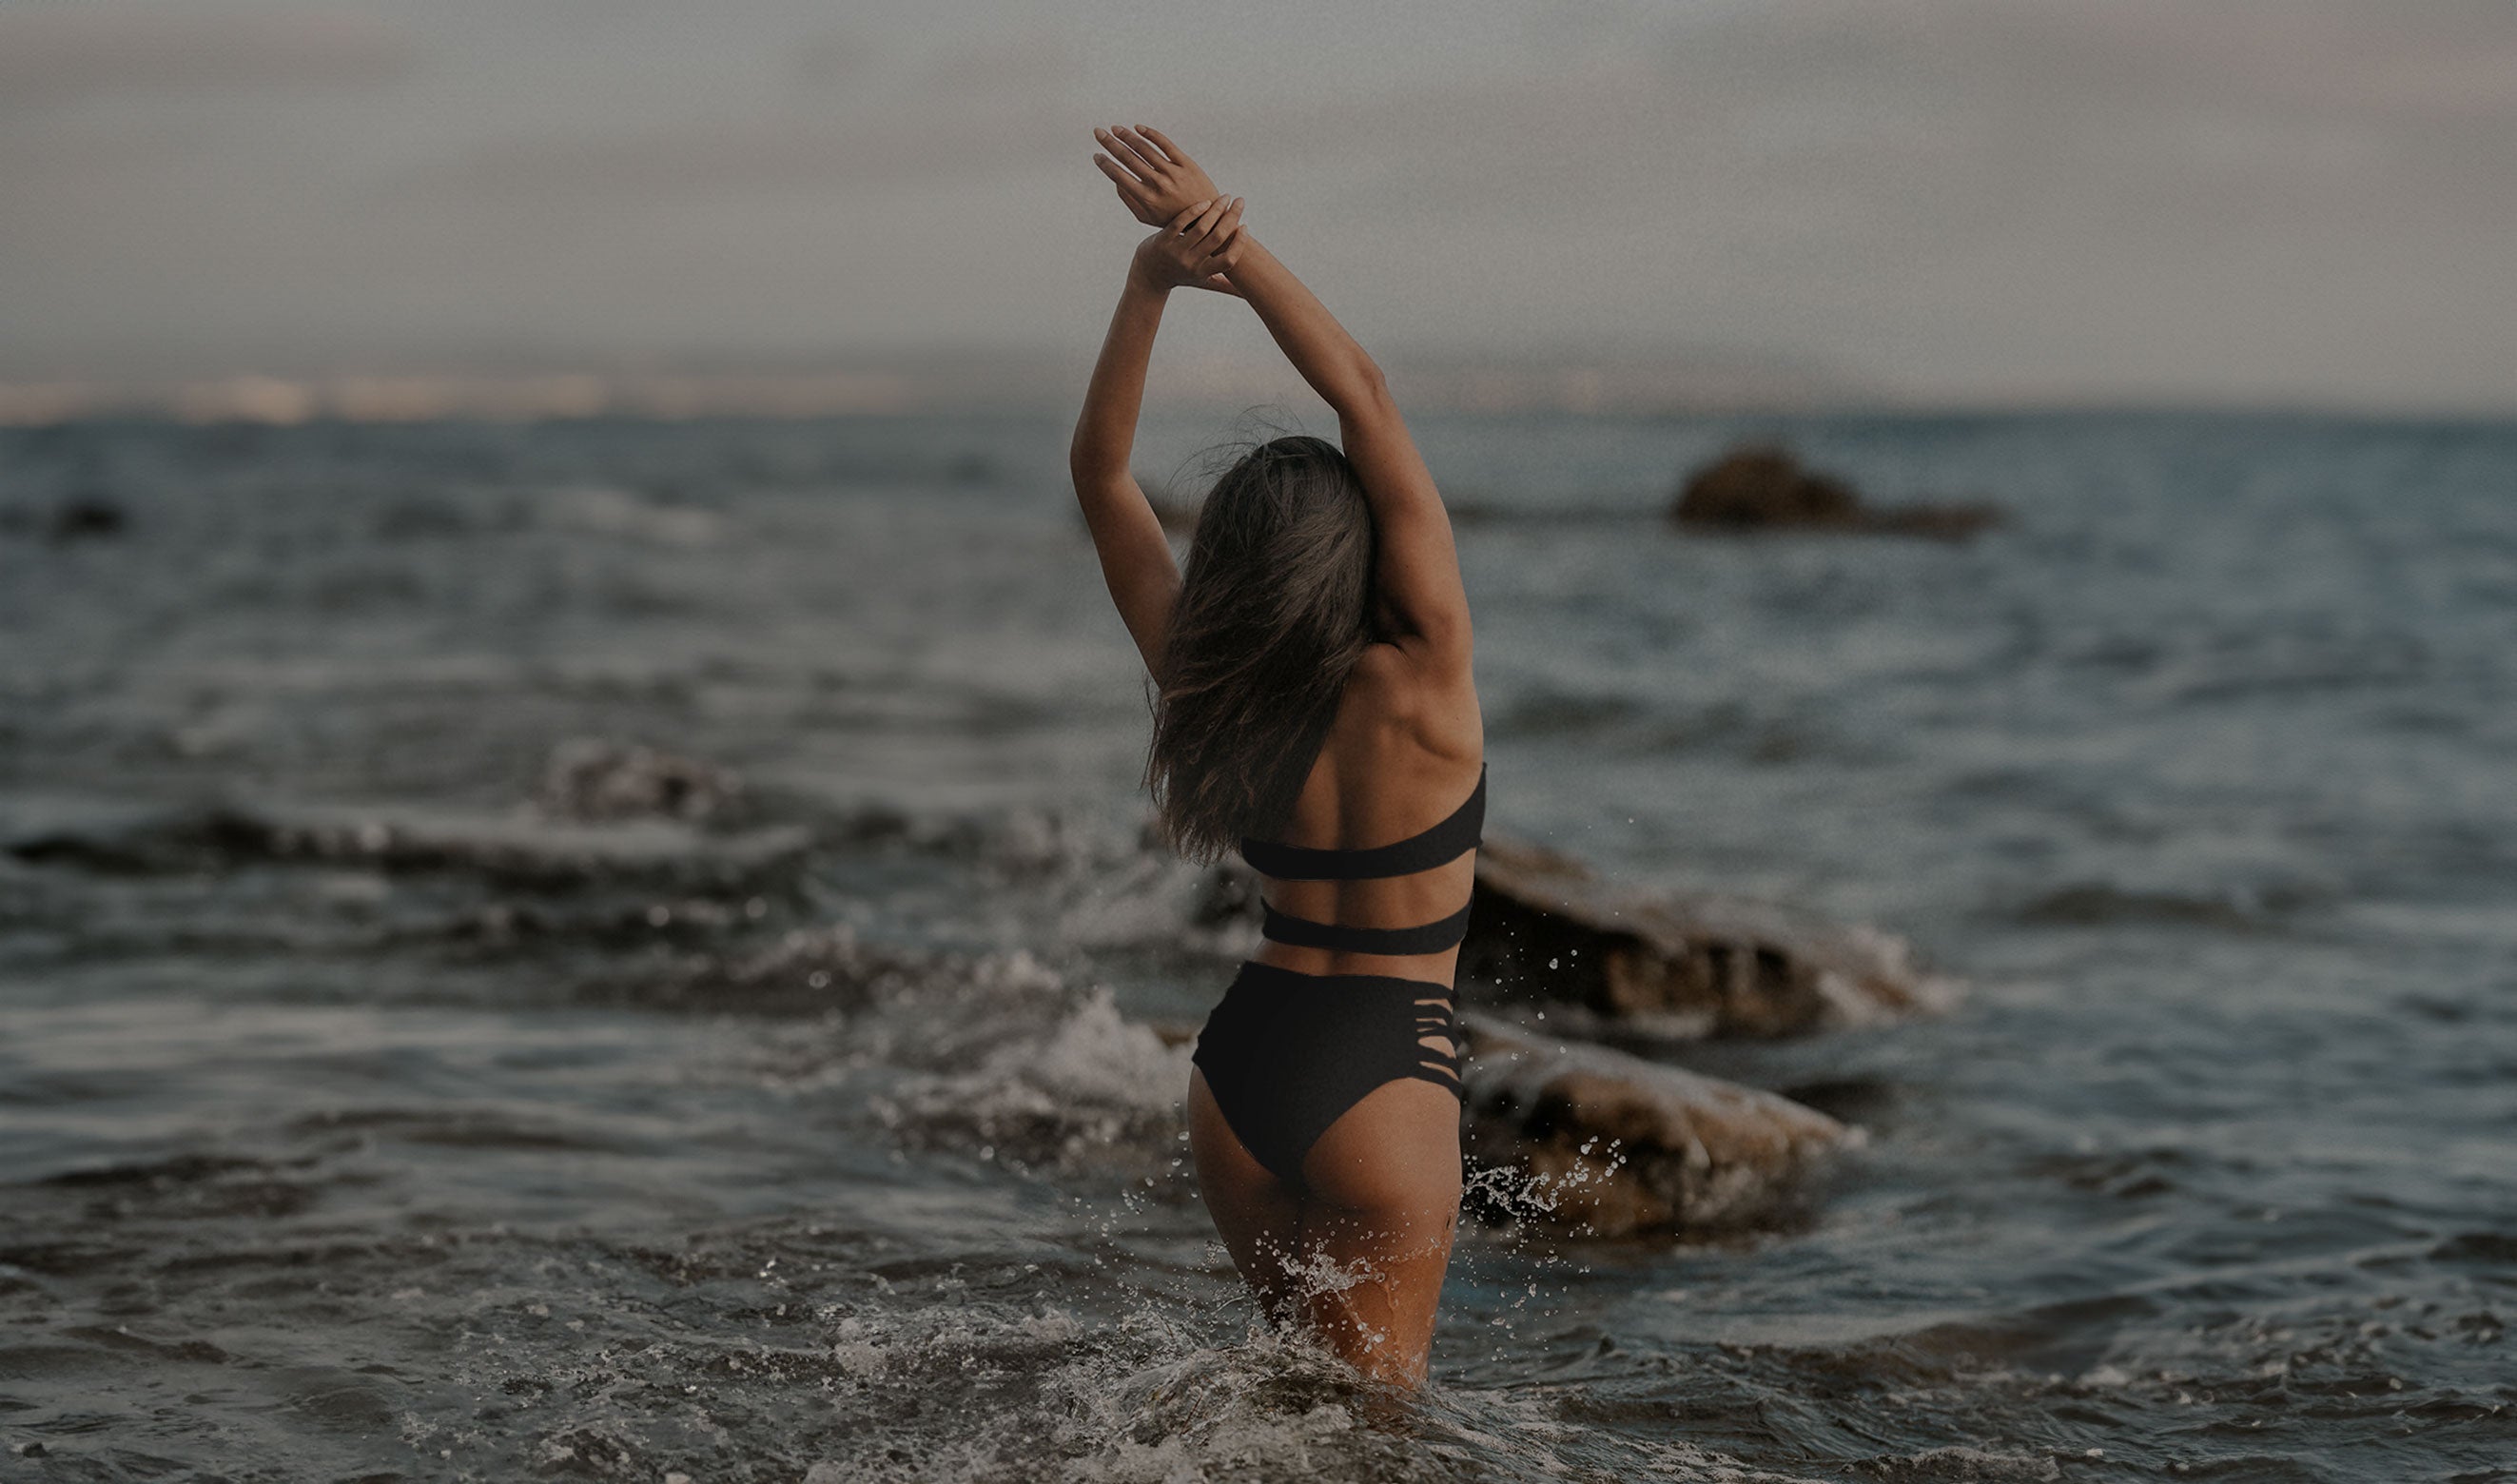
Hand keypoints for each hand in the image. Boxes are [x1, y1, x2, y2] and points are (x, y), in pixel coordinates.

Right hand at [1093, 125, 1221, 226]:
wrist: (1207, 218)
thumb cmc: (1172, 218)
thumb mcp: (1147, 217)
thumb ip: (1129, 200)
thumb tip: (1115, 180)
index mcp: (1146, 198)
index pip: (1119, 176)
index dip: (1105, 164)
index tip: (1096, 155)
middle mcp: (1158, 184)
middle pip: (1129, 158)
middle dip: (1110, 143)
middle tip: (1098, 132)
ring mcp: (1173, 172)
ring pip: (1145, 148)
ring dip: (1127, 136)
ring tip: (1115, 129)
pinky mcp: (1186, 163)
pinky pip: (1165, 144)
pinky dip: (1150, 134)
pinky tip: (1138, 128)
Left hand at [1129, 197, 1247, 293]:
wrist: (1148, 275)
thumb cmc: (1181, 276)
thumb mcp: (1202, 282)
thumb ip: (1225, 286)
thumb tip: (1247, 293)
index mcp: (1202, 273)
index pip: (1228, 260)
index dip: (1239, 243)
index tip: (1244, 226)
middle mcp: (1190, 264)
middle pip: (1217, 238)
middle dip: (1232, 217)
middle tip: (1240, 202)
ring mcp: (1176, 251)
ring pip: (1201, 228)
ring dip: (1216, 209)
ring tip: (1225, 197)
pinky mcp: (1163, 240)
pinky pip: (1181, 222)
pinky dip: (1195, 210)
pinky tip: (1205, 202)